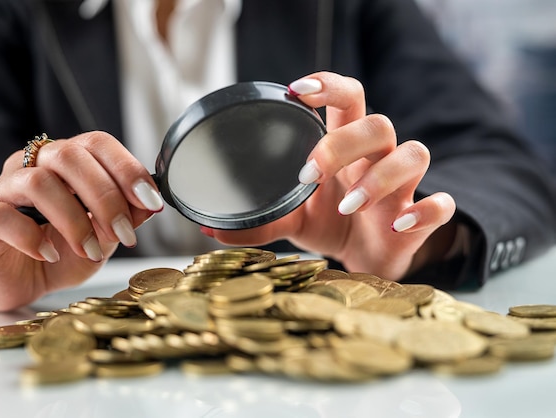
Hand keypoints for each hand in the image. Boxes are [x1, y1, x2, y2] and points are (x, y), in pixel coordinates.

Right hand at [0, 131, 162, 310]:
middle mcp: (34, 166)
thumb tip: (150, 205)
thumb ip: (125, 218)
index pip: (97, 143)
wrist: (19, 281)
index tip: (151, 200)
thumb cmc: (61, 252)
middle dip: (106, 196)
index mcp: (67, 162)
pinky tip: (49, 254)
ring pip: (38, 182)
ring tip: (91, 251)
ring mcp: (4, 190)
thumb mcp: (103, 237)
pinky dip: (32, 237)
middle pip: (69, 156)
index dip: (127, 168)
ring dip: (74, 220)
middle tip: (125, 233)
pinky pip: (2, 217)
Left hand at [206, 72, 455, 280]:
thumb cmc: (329, 224)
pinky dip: (424, 211)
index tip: (299, 91)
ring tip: (347, 206)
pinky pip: (441, 203)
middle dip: (344, 142)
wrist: (364, 260)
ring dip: (380, 176)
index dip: (329, 86)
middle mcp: (376, 159)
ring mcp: (403, 187)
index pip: (347, 97)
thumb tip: (209, 227)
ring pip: (413, 153)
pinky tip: (397, 225)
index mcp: (345, 148)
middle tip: (310, 174)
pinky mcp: (420, 218)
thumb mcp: (292, 220)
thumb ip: (258, 220)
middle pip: (378, 123)